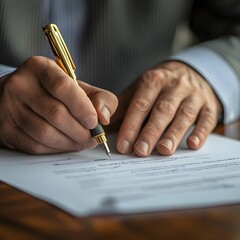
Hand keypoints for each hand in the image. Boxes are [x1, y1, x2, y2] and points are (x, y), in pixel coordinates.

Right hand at [0, 56, 117, 153]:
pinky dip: (56, 149)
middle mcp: (20, 85)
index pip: (62, 87)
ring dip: (70, 142)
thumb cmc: (55, 92)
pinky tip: (66, 145)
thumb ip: (100, 98)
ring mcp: (9, 108)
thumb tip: (104, 118)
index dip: (82, 108)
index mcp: (40, 68)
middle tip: (92, 138)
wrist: (21, 97)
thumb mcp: (79, 87)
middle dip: (80, 131)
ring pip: (45, 133)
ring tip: (82, 142)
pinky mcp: (5, 129)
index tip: (94, 122)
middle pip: (56, 114)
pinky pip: (35, 146)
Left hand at [113, 61, 222, 155]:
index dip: (131, 125)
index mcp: (153, 81)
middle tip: (141, 151)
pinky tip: (192, 144)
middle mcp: (174, 86)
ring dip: (173, 133)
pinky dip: (200, 132)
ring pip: (183, 114)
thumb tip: (106, 126)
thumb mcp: (141, 88)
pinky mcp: (209, 105)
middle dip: (150, 132)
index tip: (123, 145)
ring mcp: (194, 95)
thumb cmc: (160, 86)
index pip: (140, 105)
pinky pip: (207, 118)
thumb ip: (125, 106)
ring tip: (164, 150)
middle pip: (161, 110)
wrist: (190, 71)